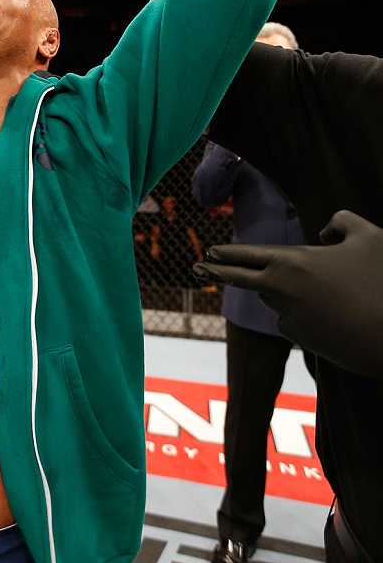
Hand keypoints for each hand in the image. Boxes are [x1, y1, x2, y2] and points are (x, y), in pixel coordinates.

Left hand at [194, 210, 382, 379]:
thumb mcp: (368, 237)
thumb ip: (342, 222)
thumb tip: (323, 231)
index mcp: (293, 262)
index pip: (248, 255)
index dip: (226, 253)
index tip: (207, 251)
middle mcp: (282, 290)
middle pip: (245, 279)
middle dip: (219, 271)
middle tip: (196, 267)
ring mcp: (289, 317)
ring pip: (280, 301)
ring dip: (294, 296)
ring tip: (335, 296)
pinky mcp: (300, 340)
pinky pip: (297, 322)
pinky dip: (310, 318)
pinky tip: (338, 318)